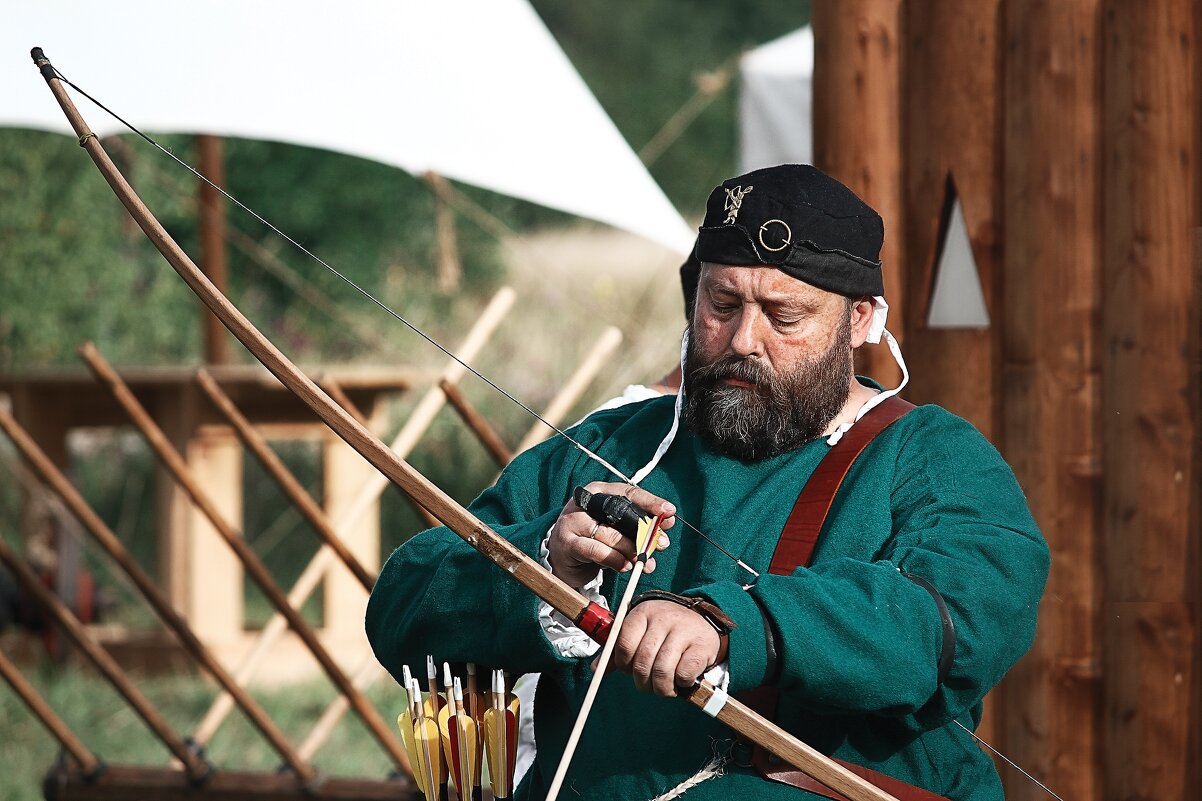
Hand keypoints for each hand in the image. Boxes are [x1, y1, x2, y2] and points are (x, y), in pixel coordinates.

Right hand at [546, 481, 673, 588]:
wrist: (563, 556)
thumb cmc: (594, 537)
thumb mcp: (617, 527)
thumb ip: (639, 524)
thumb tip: (667, 523)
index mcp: (599, 491)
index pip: (628, 492)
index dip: (650, 502)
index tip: (669, 511)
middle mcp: (584, 503)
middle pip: (620, 514)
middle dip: (644, 530)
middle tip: (661, 543)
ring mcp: (573, 522)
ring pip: (610, 535)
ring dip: (632, 550)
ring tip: (644, 561)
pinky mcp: (568, 544)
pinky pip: (597, 551)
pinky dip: (615, 560)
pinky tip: (626, 566)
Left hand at [599, 600, 726, 696]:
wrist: (702, 621)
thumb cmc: (665, 631)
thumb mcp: (640, 632)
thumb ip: (618, 650)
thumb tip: (596, 668)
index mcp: (642, 613)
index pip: (624, 643)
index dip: (623, 664)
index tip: (629, 670)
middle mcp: (663, 618)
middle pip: (643, 661)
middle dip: (642, 682)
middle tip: (647, 685)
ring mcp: (684, 630)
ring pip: (662, 670)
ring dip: (661, 688)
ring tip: (664, 687)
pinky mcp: (701, 645)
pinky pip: (684, 674)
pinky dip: (681, 683)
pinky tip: (682, 679)